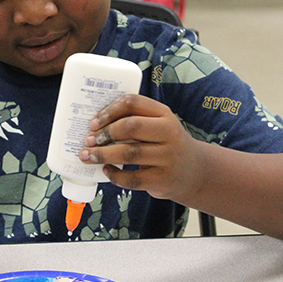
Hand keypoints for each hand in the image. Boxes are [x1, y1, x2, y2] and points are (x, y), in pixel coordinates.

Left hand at [78, 94, 202, 201]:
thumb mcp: (158, 125)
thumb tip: (94, 127)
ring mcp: (168, 157)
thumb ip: (134, 121)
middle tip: (88, 140)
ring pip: (129, 153)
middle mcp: (169, 133)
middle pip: (130, 127)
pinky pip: (132, 178)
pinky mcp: (162, 179)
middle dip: (104, 133)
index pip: (133, 103)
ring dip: (103, 155)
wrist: (195, 171)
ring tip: (87, 156)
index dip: (109, 111)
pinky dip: (115, 175)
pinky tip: (106, 170)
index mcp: (164, 114)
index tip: (93, 122)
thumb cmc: (165, 144)